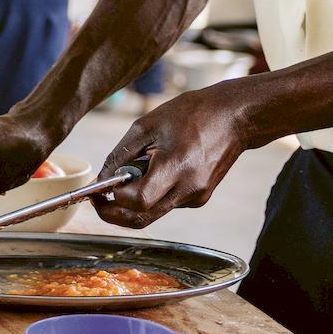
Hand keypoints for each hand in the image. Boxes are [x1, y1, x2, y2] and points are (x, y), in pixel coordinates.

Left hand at [94, 82, 254, 229]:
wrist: (233, 118)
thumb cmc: (190, 114)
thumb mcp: (146, 125)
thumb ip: (121, 155)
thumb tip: (101, 180)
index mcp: (176, 167)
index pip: (138, 201)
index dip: (113, 199)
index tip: (98, 189)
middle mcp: (188, 189)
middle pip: (142, 219)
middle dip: (114, 213)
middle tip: (99, 199)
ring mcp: (196, 197)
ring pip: (153, 213)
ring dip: (134, 201)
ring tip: (136, 170)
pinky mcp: (200, 198)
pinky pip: (167, 203)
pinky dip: (153, 193)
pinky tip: (159, 169)